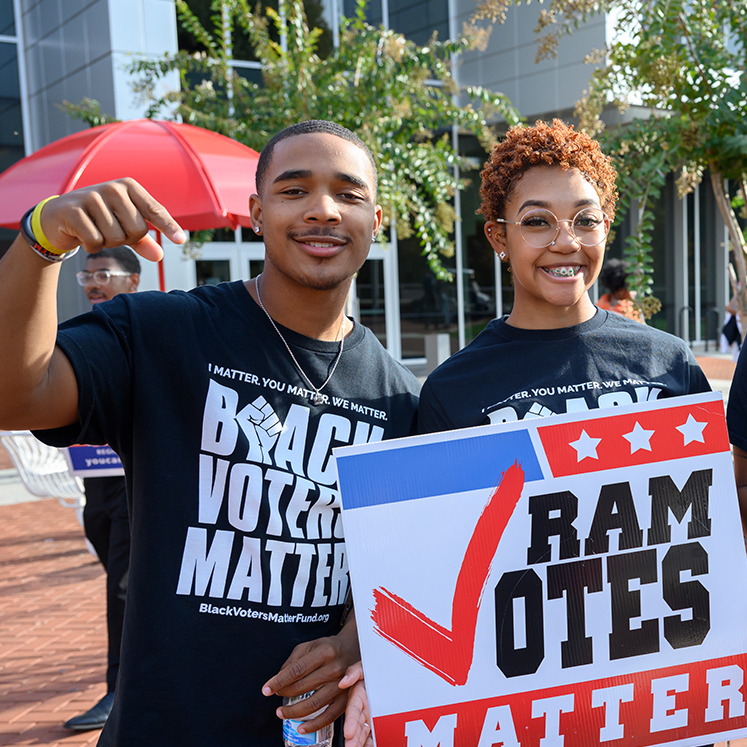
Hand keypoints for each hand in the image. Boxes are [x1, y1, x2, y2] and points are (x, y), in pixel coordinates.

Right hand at [39, 178, 185, 260]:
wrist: (58, 217)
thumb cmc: (97, 220)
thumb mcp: (122, 228)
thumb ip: (143, 241)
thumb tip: (159, 255)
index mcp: (129, 187)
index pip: (155, 210)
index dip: (168, 226)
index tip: (181, 240)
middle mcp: (113, 188)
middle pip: (137, 230)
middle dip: (126, 240)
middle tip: (110, 232)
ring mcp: (92, 197)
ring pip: (117, 238)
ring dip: (107, 243)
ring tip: (95, 230)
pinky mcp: (74, 210)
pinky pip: (96, 242)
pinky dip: (91, 246)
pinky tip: (82, 235)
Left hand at [262, 617, 359, 733]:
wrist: (354, 650)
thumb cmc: (328, 648)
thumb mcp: (311, 645)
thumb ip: (294, 660)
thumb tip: (278, 678)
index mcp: (324, 652)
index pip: (296, 670)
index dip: (279, 681)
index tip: (266, 689)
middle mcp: (334, 668)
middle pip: (303, 687)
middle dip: (284, 694)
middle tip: (276, 695)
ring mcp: (342, 685)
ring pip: (314, 704)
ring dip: (293, 712)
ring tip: (281, 713)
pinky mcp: (347, 698)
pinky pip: (329, 716)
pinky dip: (314, 725)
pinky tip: (301, 727)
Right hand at [340, 662, 372, 746]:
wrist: (397, 674)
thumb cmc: (378, 669)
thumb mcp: (366, 666)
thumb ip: (355, 671)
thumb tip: (343, 682)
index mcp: (358, 696)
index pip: (352, 710)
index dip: (350, 721)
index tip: (348, 732)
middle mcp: (363, 710)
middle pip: (357, 726)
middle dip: (353, 738)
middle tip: (351, 746)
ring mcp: (372, 719)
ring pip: (365, 734)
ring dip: (360, 743)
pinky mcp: (380, 725)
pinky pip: (375, 736)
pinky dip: (372, 743)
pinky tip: (373, 746)